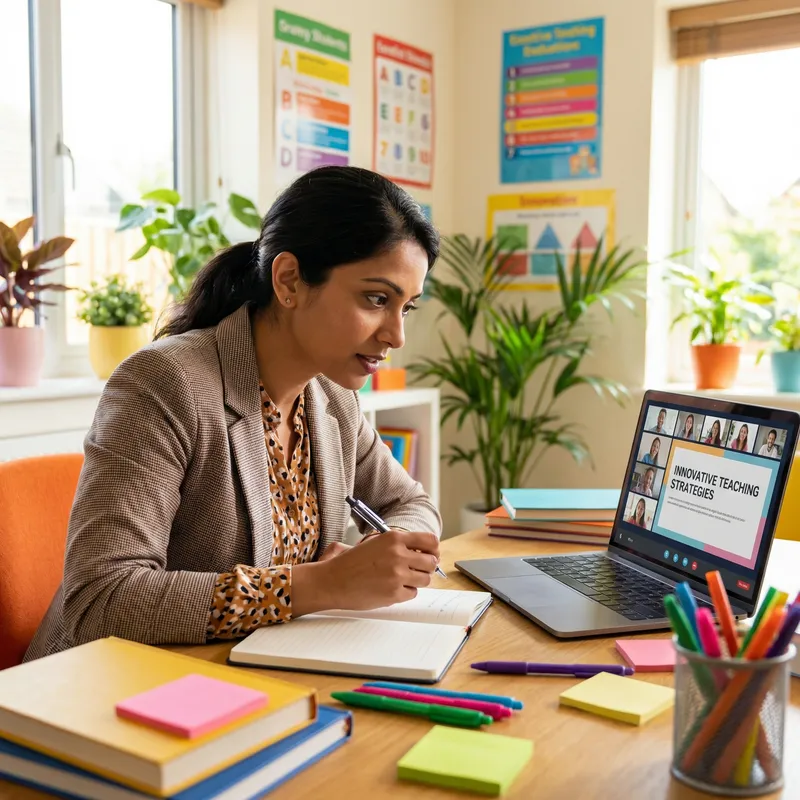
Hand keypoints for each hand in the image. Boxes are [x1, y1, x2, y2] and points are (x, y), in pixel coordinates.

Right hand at [317, 530, 439, 609]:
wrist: (332, 581)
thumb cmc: (349, 563)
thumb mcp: (374, 542)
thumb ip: (397, 543)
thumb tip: (420, 550)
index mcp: (394, 538)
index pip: (431, 541)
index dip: (433, 550)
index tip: (429, 554)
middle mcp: (398, 554)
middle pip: (431, 562)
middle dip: (425, 567)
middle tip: (415, 570)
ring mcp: (397, 575)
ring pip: (425, 579)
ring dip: (416, 581)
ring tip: (400, 580)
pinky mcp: (394, 593)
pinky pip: (413, 593)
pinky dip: (405, 593)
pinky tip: (391, 589)